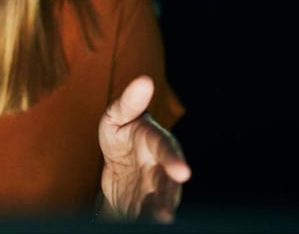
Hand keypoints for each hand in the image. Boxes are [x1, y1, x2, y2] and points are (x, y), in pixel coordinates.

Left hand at [98, 75, 190, 223]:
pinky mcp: (145, 205)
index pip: (166, 149)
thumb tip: (143, 80)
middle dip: (166, 199)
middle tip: (165, 214)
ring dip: (159, 213)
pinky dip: (143, 219)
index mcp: (156, 142)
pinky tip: (138, 223)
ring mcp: (154, 189)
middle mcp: (161, 168)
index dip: (174, 160)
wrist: (116, 160)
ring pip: (160, 203)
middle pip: (167, 185)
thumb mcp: (117, 115)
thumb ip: (129, 101)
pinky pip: (145, 213)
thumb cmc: (121, 132)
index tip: (182, 172)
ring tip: (158, 221)